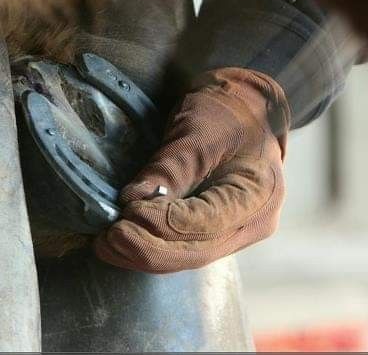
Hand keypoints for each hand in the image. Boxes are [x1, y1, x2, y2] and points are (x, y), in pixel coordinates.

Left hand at [94, 67, 289, 272]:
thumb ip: (169, 169)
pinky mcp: (217, 229)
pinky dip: (154, 245)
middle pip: (197, 251)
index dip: (163, 223)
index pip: (206, 223)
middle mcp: (252, 222)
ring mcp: (236, 230)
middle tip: (110, 238)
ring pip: (187, 256)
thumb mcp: (199, 132)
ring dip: (145, 253)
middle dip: (148, 248)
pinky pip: (184, 246)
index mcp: (259, 194)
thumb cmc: (227, 112)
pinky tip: (127, 241)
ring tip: (108, 243)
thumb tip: (131, 200)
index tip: (126, 214)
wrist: (245, 112)